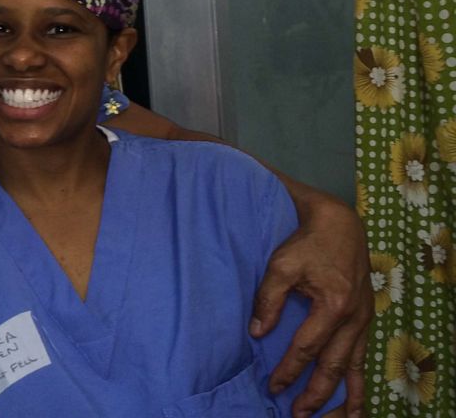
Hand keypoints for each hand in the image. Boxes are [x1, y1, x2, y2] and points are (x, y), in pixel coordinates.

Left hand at [251, 193, 371, 417]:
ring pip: (354, 367)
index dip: (288, 369)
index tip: (272, 386)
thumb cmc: (307, 242)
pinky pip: (363, 355)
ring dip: (344, 396)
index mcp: (333, 306)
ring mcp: (363, 319)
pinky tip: (356, 397)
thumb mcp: (281, 265)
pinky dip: (359, 378)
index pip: (306, 348)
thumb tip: (257, 333)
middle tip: (298, 413)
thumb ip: (268, 299)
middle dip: (316, 394)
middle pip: (333, 366)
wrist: (339, 224)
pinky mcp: (365, 317)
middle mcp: (354, 318)